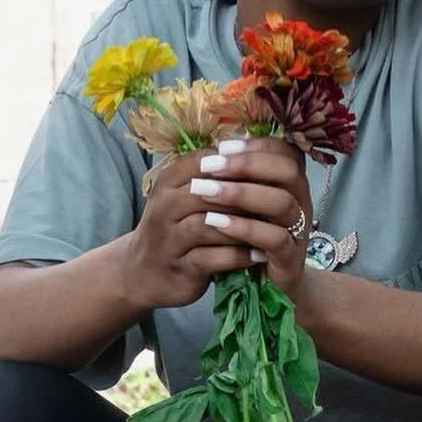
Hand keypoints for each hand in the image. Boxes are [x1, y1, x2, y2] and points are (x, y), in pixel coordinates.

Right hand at [119, 150, 258, 311]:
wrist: (144, 273)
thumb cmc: (176, 228)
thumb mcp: (185, 195)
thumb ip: (212, 176)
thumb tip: (254, 148)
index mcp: (169, 182)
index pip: (203, 162)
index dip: (238, 164)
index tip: (268, 169)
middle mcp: (165, 207)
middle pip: (207, 191)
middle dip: (244, 195)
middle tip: (277, 197)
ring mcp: (171, 239)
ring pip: (209, 225)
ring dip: (244, 226)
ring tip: (272, 227)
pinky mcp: (181, 267)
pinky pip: (213, 259)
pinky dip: (239, 256)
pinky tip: (260, 255)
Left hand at [187, 136, 313, 298]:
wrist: (273, 288)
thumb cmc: (254, 241)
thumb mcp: (247, 206)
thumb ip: (240, 180)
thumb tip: (217, 148)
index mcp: (292, 185)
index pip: (284, 152)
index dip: (254, 146)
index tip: (221, 147)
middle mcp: (301, 203)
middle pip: (287, 171)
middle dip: (246, 164)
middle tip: (210, 166)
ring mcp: (299, 230)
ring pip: (282, 202)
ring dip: (241, 194)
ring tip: (206, 192)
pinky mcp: (291, 258)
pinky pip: (275, 238)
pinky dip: (245, 228)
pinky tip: (217, 223)